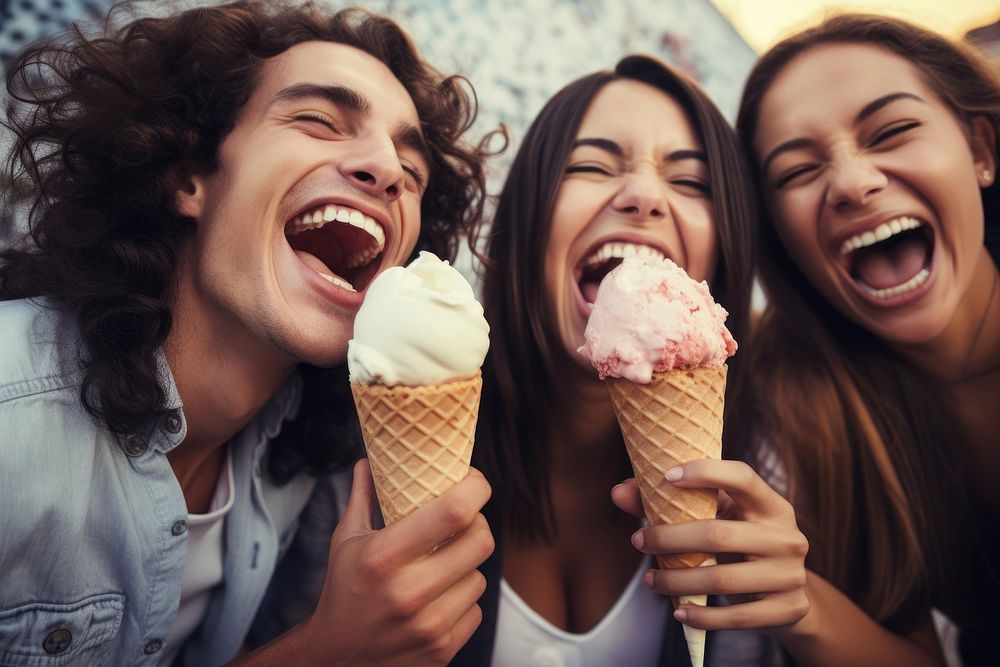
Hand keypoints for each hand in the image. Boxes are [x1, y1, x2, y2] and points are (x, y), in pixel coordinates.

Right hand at [302, 459, 494, 664]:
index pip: (455, 511)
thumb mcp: (346, 541)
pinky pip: (476, 610)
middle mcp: (409, 591)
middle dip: (477, 525)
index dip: (476, 488)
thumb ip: (364, 497)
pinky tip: (437, 600)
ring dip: (466, 568)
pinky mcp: (442, 649)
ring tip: (440, 568)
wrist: (337, 659)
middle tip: (463, 523)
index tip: (472, 480)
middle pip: (481, 541)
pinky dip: (461, 601)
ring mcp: (429, 625)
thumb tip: (370, 460)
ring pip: (480, 577)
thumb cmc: (344, 591)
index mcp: (384, 556)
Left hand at [611, 459, 808, 632]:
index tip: (666, 476)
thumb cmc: (742, 545)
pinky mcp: (788, 609)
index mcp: (772, 505)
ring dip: (676, 582)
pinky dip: (702, 617)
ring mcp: (790, 575)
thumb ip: (671, 503)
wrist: (790, 595)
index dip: (706, 472)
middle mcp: (787, 536)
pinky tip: (679, 612)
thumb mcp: (719, 519)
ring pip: (722, 581)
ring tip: (650, 581)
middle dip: (669, 538)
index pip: (743, 477)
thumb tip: (618, 492)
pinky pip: (737, 617)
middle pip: (718, 534)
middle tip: (638, 540)